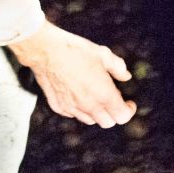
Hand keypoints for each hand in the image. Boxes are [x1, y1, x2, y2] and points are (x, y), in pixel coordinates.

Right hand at [8, 21, 135, 127]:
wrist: (45, 50)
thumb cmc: (74, 50)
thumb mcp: (103, 54)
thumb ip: (118, 68)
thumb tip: (125, 76)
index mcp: (104, 95)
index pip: (122, 116)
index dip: (128, 110)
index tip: (128, 103)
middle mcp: (89, 105)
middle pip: (108, 123)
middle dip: (113, 114)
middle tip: (113, 101)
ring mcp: (72, 107)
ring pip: (90, 120)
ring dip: (96, 113)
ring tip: (95, 98)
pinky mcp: (58, 106)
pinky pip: (72, 115)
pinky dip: (78, 109)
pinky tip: (78, 96)